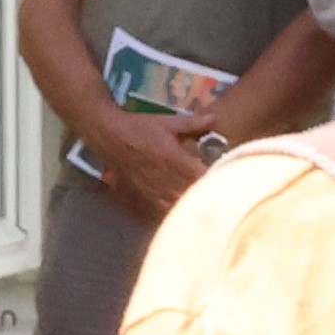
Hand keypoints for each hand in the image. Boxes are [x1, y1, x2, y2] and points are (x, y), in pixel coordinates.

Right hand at [90, 110, 221, 221]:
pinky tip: (174, 214)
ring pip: (176, 210)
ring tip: (195, 206)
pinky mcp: (140, 199)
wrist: (109, 135)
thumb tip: (214, 119)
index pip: (203, 179)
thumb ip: (192, 124)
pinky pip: (158, 215)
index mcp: (176, 161)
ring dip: (187, 209)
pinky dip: (168, 215)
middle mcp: (166, 181)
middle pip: (192, 198)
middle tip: (213, 196)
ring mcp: (153, 193)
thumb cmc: (140, 127)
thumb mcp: (168, 122)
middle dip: (203, 198)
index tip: (224, 179)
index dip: (216, 182)